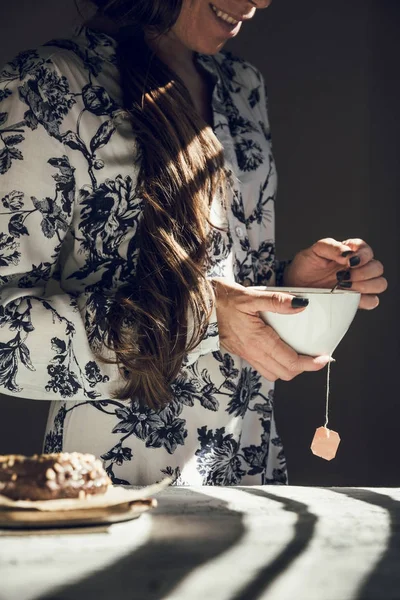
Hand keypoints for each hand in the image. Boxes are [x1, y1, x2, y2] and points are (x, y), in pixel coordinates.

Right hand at [212, 278, 330, 381]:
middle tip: (315, 356)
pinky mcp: (239, 351)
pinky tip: (279, 349)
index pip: (290, 362)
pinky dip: (275, 364)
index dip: (310, 364)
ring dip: (288, 368)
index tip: (325, 359)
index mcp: (258, 341)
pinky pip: (261, 366)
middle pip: (284, 373)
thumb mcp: (251, 295)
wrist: (198, 305)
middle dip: (302, 368)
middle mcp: (252, 352)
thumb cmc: (222, 298)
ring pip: (272, 373)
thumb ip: (277, 301)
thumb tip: (302, 306)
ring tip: (299, 354)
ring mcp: (245, 354)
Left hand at [283, 238, 387, 309]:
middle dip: (364, 272)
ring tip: (345, 287)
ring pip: (379, 284)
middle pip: (377, 268)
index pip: (367, 250)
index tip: (349, 262)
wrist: (295, 286)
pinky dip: (365, 300)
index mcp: (349, 253)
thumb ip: (331, 247)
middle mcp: (357, 268)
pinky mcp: (355, 300)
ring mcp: (358, 284)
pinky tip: (349, 296)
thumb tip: (348, 254)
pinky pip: (372, 301)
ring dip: (366, 286)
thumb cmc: (305, 266)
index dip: (363, 255)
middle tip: (344, 277)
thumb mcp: (314, 251)